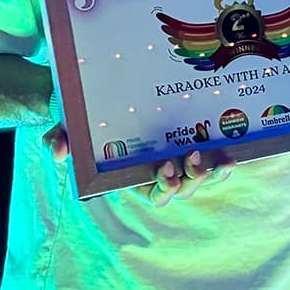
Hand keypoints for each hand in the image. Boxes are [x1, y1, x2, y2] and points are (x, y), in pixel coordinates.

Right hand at [42, 123, 230, 206]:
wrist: (99, 95)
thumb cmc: (85, 118)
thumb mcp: (67, 125)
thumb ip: (59, 138)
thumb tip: (57, 152)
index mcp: (133, 176)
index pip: (152, 195)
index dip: (163, 189)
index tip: (164, 170)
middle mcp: (158, 173)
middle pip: (182, 190)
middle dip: (190, 180)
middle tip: (191, 158)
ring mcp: (178, 160)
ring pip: (201, 179)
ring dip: (211, 174)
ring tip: (217, 159)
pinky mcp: (194, 143)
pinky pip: (213, 162)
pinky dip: (224, 164)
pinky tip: (233, 155)